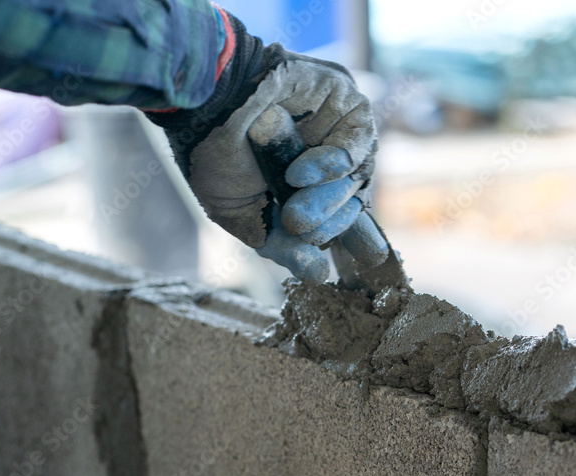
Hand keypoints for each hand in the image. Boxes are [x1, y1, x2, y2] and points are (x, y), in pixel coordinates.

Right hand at [146, 11, 387, 282]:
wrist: (203, 99)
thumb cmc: (211, 152)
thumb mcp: (239, 213)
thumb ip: (280, 246)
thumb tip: (319, 275)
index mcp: (305, 183)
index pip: (344, 214)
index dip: (358, 236)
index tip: (372, 257)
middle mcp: (326, 156)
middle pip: (352, 201)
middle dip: (328, 223)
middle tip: (297, 226)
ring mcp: (338, 128)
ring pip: (356, 177)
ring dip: (327, 200)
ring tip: (294, 209)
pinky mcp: (345, 101)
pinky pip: (357, 143)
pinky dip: (332, 166)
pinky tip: (300, 173)